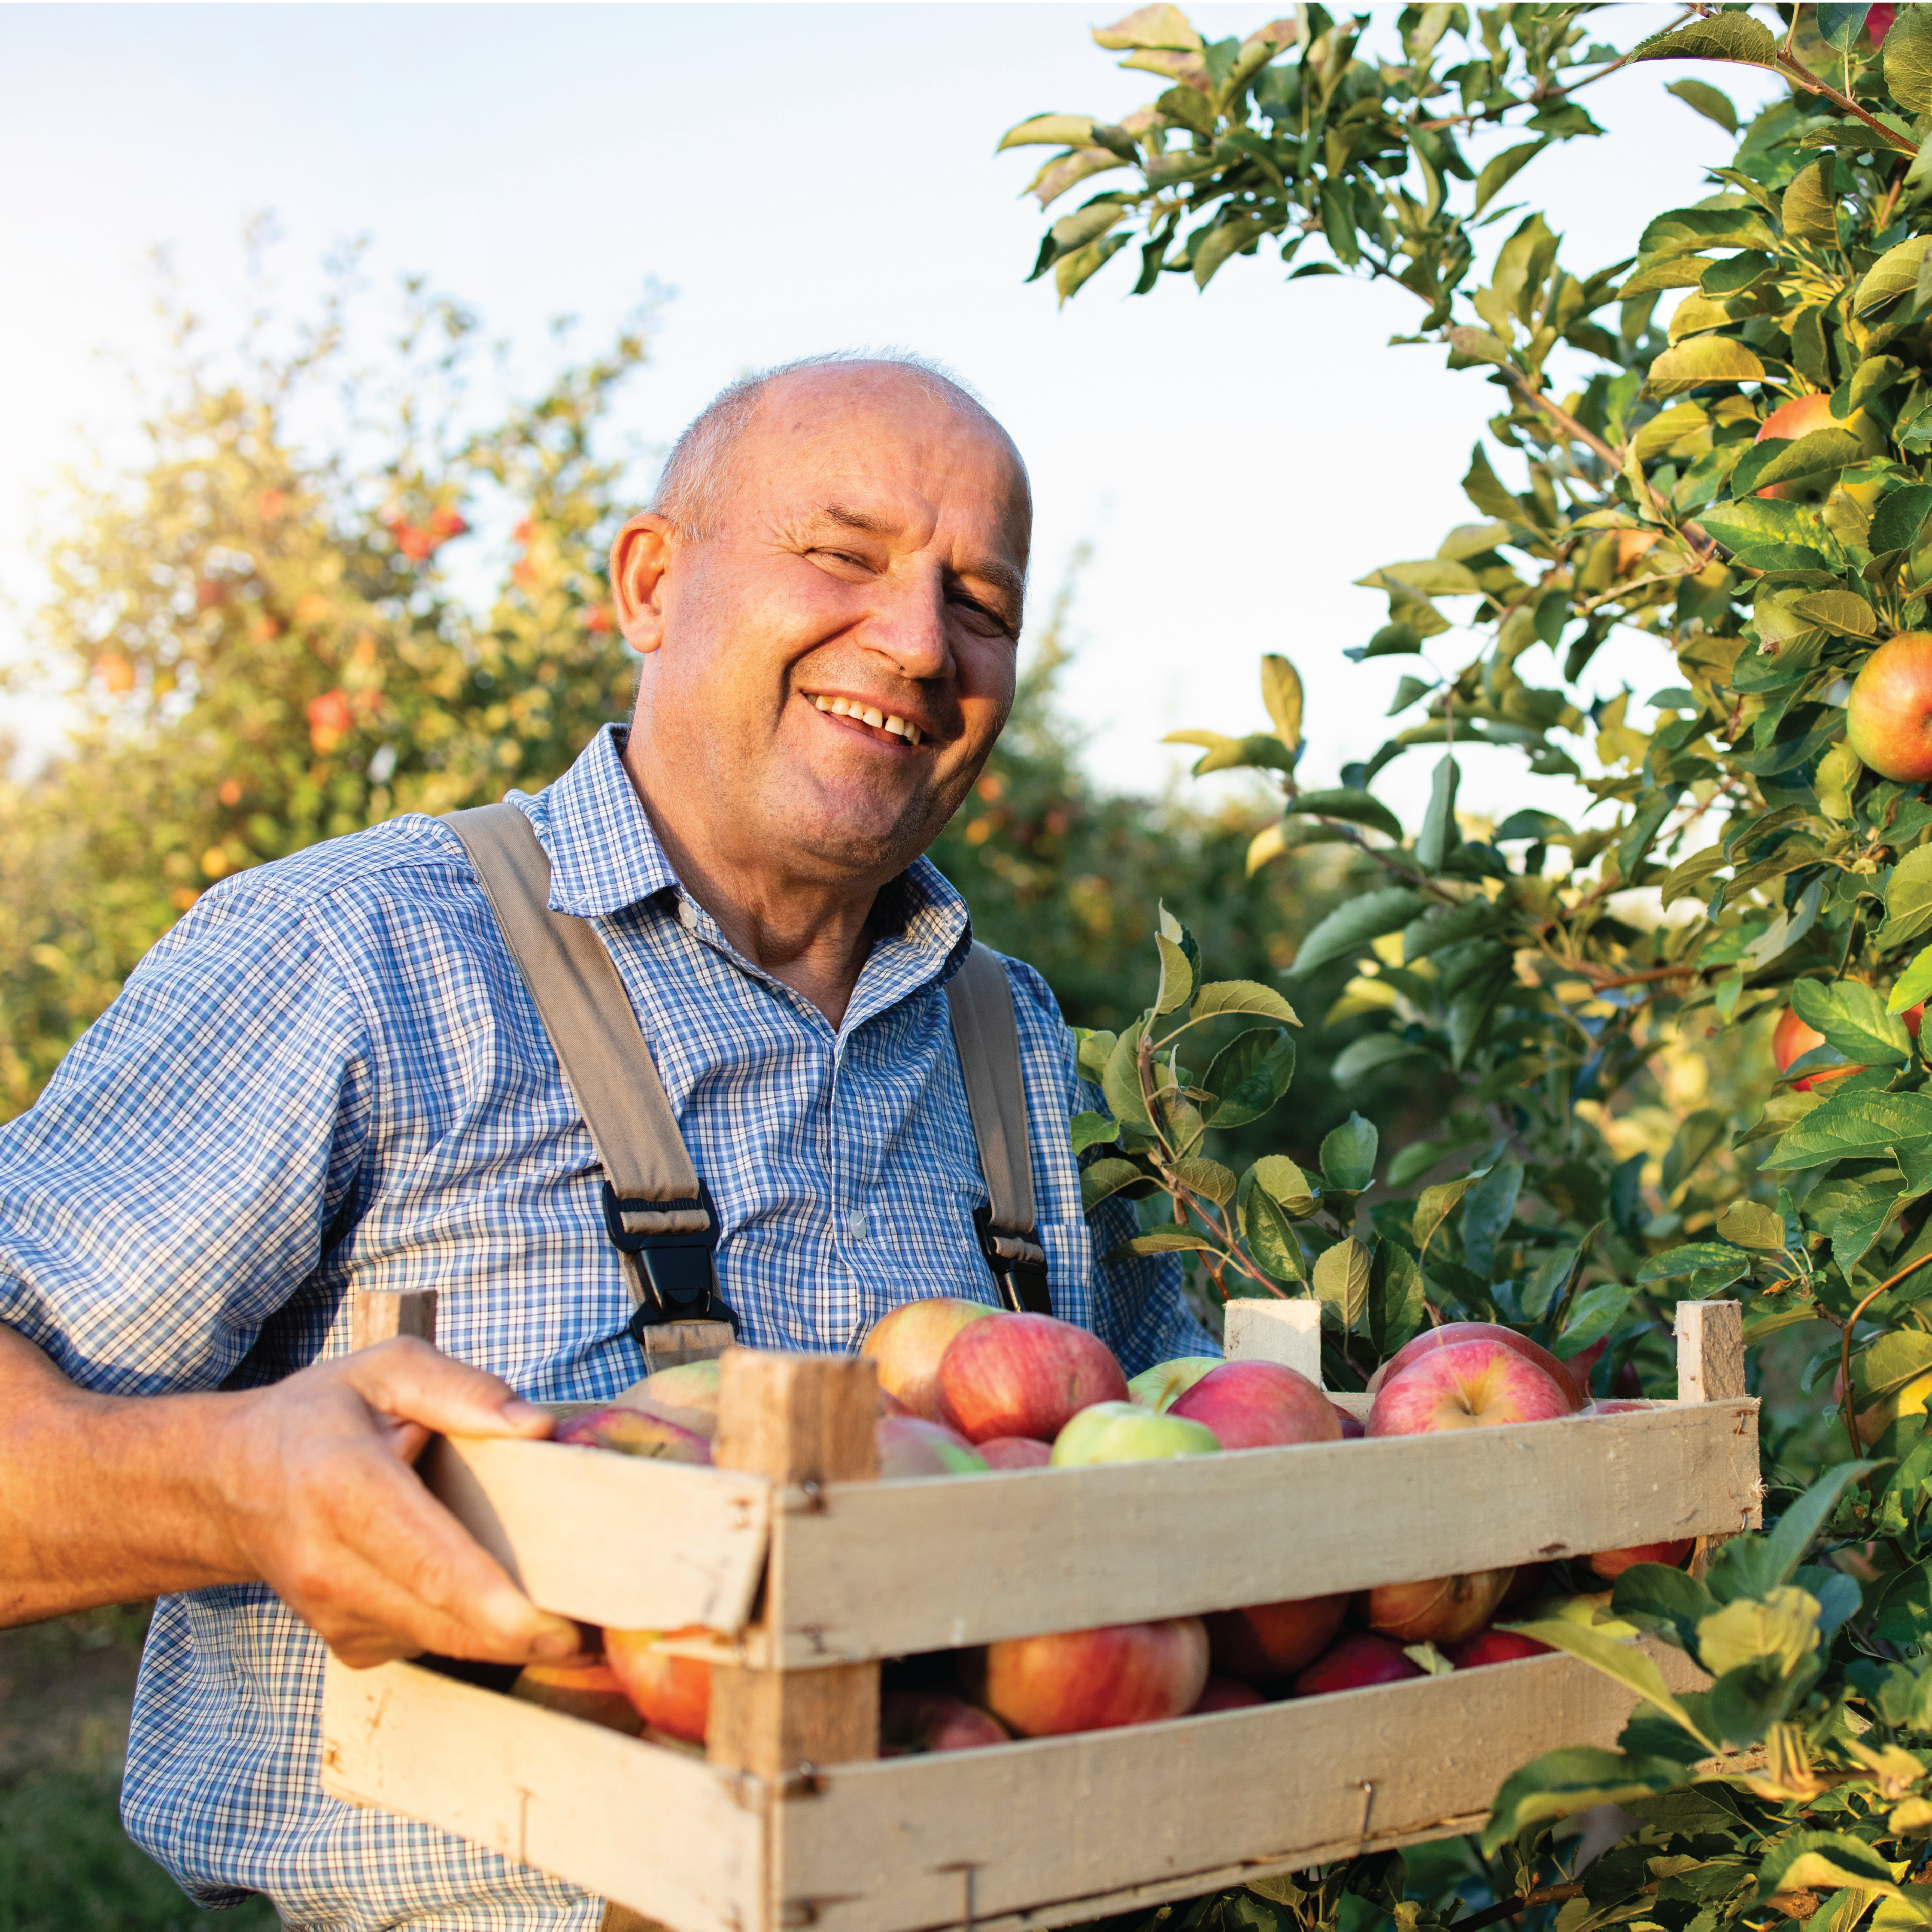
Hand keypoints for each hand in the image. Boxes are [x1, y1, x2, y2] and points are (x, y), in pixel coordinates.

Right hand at [210, 1337, 589, 1669]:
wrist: (230, 1482)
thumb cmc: (321, 1416)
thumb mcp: (387, 1369)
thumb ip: (461, 1388)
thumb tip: (536, 1424)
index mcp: (343, 1486)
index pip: (425, 1557)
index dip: (491, 1600)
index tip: (552, 1625)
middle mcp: (329, 1562)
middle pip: (440, 1616)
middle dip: (522, 1632)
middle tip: (599, 1630)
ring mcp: (332, 1612)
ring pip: (437, 1640)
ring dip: (503, 1636)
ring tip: (567, 1614)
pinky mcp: (344, 1641)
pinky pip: (422, 1643)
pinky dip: (467, 1630)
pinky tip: (493, 1598)